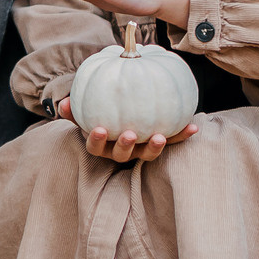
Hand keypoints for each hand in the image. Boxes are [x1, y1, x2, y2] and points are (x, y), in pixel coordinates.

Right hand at [56, 96, 197, 162]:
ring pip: (147, 154)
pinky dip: (182, 136)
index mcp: (102, 146)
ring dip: (155, 147)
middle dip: (126, 146)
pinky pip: (171, 142)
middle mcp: (121, 153)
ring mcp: (140, 151)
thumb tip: (64, 102)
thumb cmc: (98, 117)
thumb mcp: (84, 114)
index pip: (95, 146)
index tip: (100, 130)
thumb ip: (73, 109)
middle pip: (122, 155)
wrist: (119, 122)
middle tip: (130, 134)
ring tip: (160, 136)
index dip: (97, 140)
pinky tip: (194, 126)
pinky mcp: (158, 147)